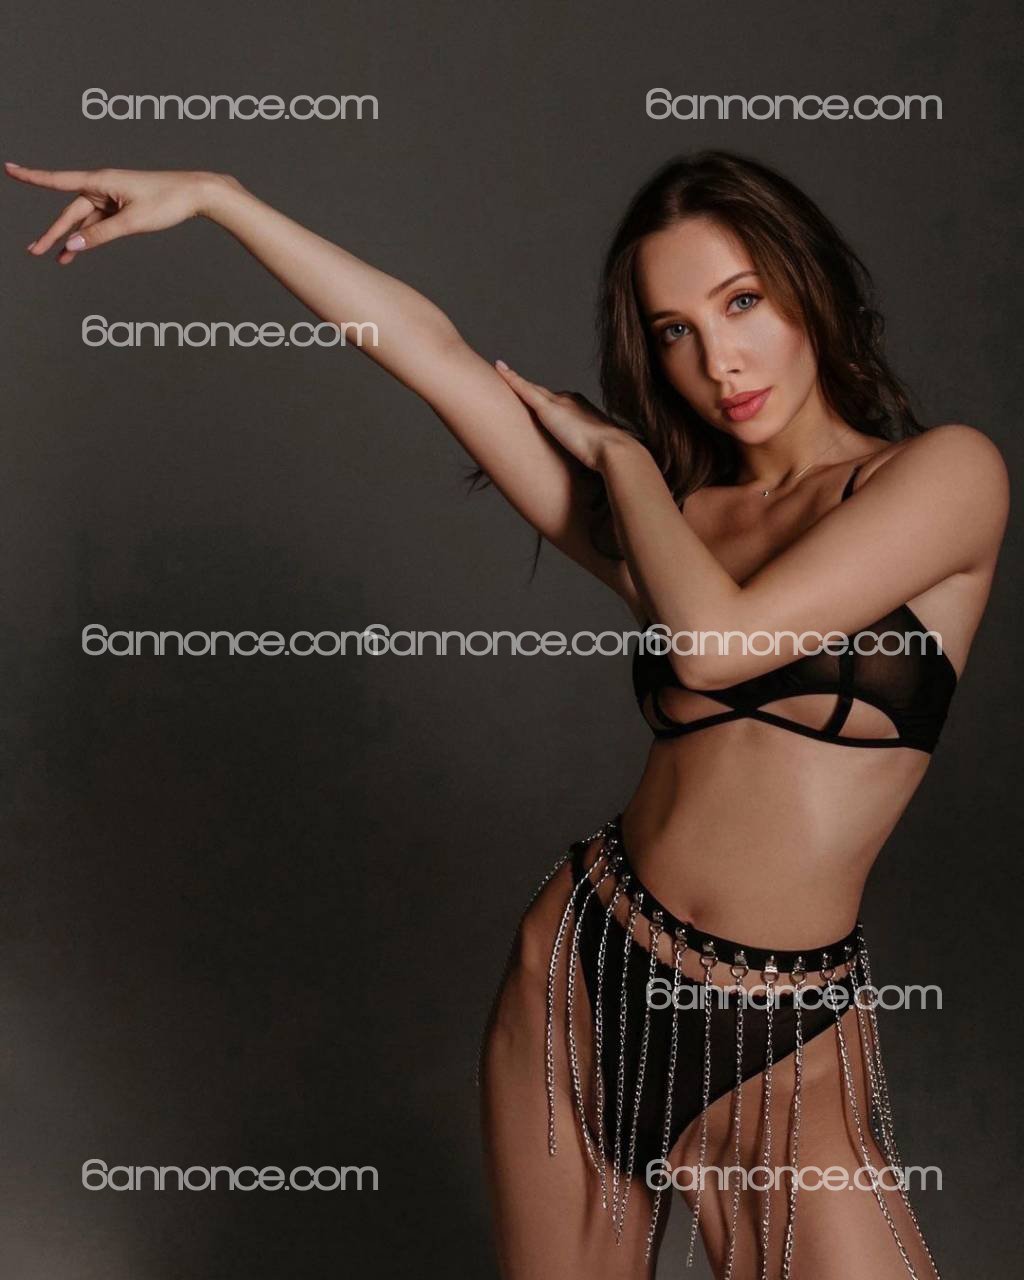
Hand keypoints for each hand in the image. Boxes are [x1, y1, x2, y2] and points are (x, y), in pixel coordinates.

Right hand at [5, 162, 241, 263]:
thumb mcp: (132, 222)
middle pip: (71, 212)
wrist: (195, 194)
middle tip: (34, 251)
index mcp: (101, 181)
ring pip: (84, 220)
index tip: (9, 170)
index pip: (58, 181)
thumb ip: (101, 235)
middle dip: (53, 232)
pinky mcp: (122, 207)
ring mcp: (112, 197)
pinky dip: (89, 236)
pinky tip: (77, 250)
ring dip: (71, 239)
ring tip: (55, 258)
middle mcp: (102, 186)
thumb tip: (74, 245)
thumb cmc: (166, 201)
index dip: (32, 178)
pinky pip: (99, 223)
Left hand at [493, 359, 637, 470]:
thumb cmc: (609, 455)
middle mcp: (570, 400)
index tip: (541, 411)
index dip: (549, 406)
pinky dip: (512, 379)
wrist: (612, 449)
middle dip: (530, 393)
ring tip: (498, 375)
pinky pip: (525, 389)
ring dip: (516, 384)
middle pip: (543, 395)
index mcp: (582, 408)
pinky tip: (500, 368)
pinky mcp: (548, 409)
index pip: (560, 404)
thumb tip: (589, 464)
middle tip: (511, 386)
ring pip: (531, 391)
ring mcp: (559, 403)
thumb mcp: (598, 450)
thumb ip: (590, 451)